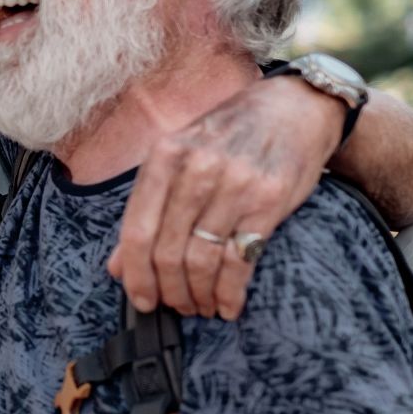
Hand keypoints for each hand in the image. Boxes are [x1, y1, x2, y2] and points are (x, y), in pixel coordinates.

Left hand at [107, 76, 343, 319]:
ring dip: (197, 295)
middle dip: (168, 291)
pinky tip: (228, 306)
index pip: (136, 230)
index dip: (135, 274)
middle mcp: (195, 170)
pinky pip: (240, 261)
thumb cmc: (230, 133)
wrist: (296, 106)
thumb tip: (117, 266)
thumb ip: (147, 208)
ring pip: (201, 260)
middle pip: (167, 251)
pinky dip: (230, 293)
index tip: (140, 300)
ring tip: (200, 306)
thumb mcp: (180, 155)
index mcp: (164, 156)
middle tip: (175, 307)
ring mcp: (233, 185)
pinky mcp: (268, 202)